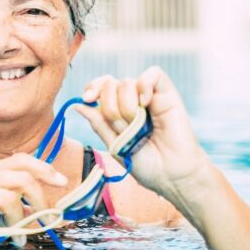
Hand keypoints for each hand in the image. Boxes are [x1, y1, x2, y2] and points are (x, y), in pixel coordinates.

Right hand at [0, 153, 67, 248]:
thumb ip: (5, 200)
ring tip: (17, 239)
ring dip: (18, 223)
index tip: (62, 182)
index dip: (44, 168)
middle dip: (39, 202)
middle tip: (41, 222)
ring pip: (8, 200)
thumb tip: (36, 210)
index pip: (22, 160)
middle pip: (22, 179)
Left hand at [75, 66, 210, 198]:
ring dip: (126, 106)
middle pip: (109, 84)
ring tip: (138, 125)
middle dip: (110, 107)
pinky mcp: (167, 93)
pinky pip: (153, 74)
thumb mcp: (115, 145)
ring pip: (126, 82)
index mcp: (116, 109)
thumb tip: (78, 105)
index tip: (88, 99)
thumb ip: (98, 124)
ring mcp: (148, 95)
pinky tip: (145, 103)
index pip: (99, 86)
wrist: (172, 175)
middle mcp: (131, 99)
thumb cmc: (145, 163)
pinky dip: (145, 85)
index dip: (92, 88)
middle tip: (121, 127)